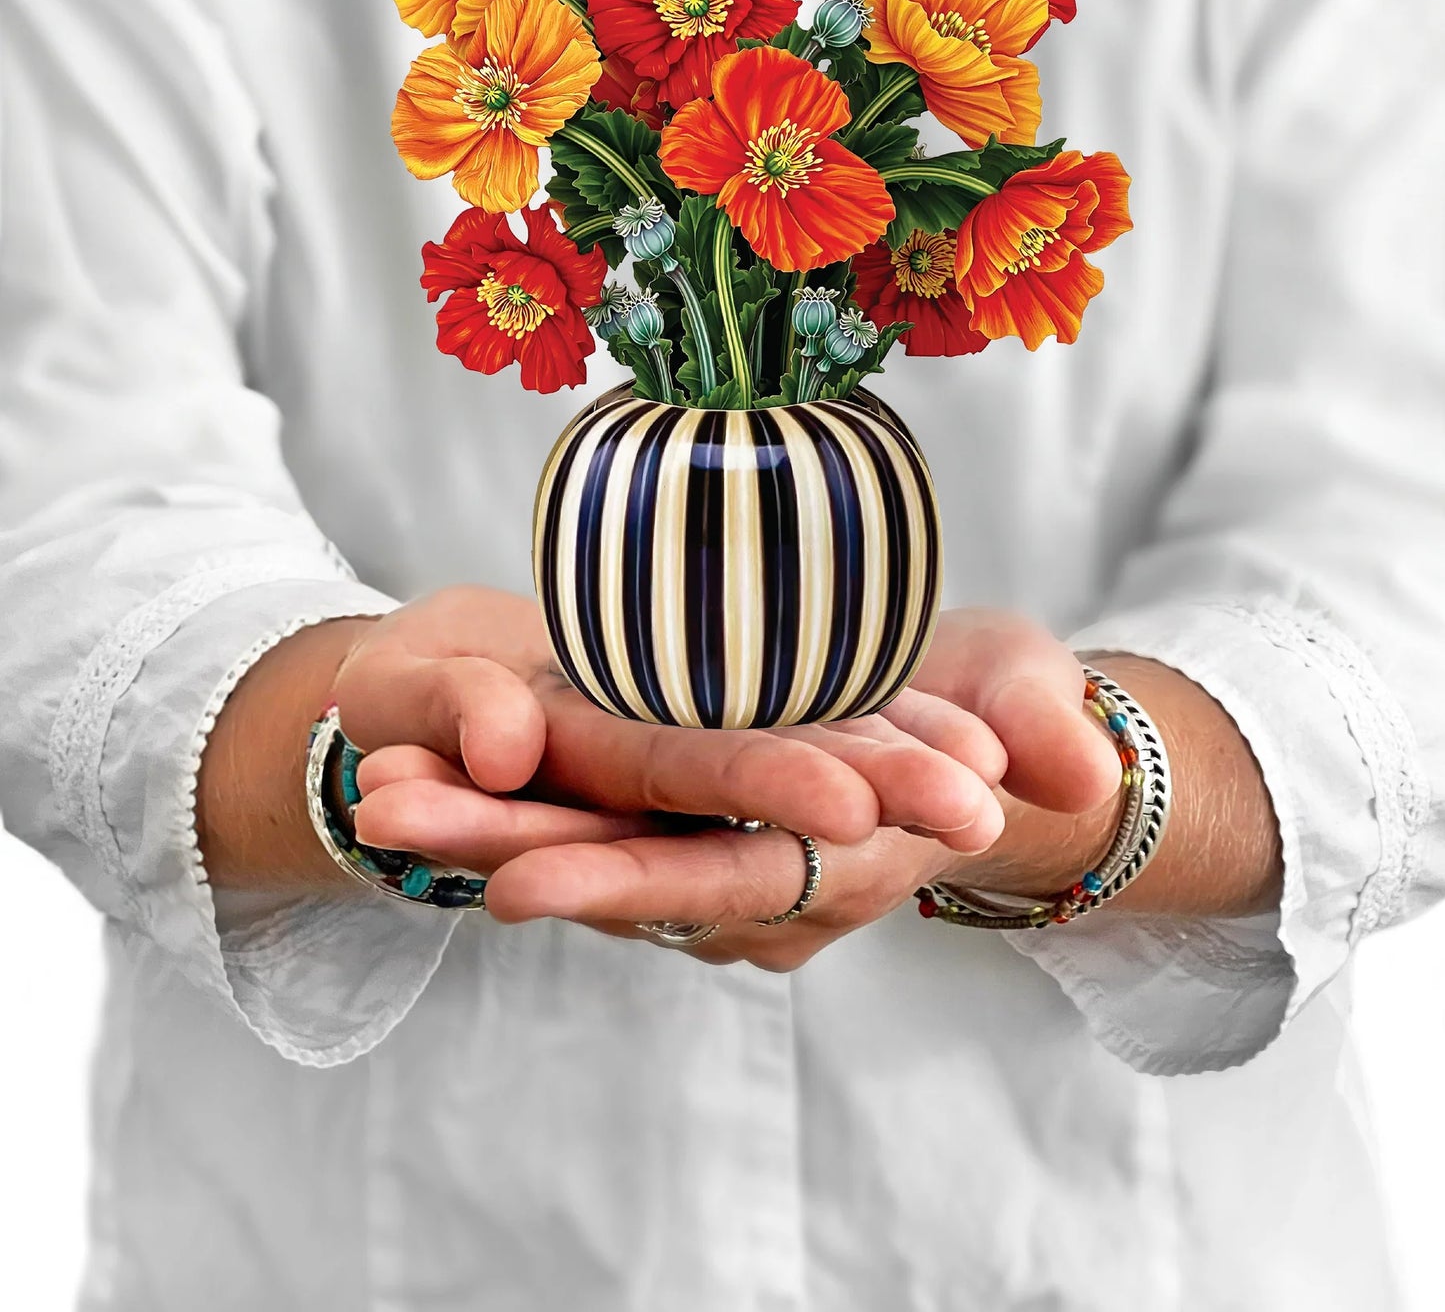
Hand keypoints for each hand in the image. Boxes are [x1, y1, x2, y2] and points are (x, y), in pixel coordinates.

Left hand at [353, 603, 1123, 964]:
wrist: (965, 738)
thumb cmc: (1002, 709)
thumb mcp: (1029, 692)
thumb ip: (1039, 719)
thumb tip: (1067, 762)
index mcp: (840, 854)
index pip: (726, 879)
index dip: (633, 883)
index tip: (522, 883)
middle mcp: (756, 875)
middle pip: (620, 871)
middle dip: (504, 849)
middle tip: (387, 812)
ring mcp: (708, 840)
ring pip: (582, 843)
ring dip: (476, 821)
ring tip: (373, 783)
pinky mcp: (673, 803)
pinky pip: (578, 806)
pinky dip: (500, 789)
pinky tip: (414, 752)